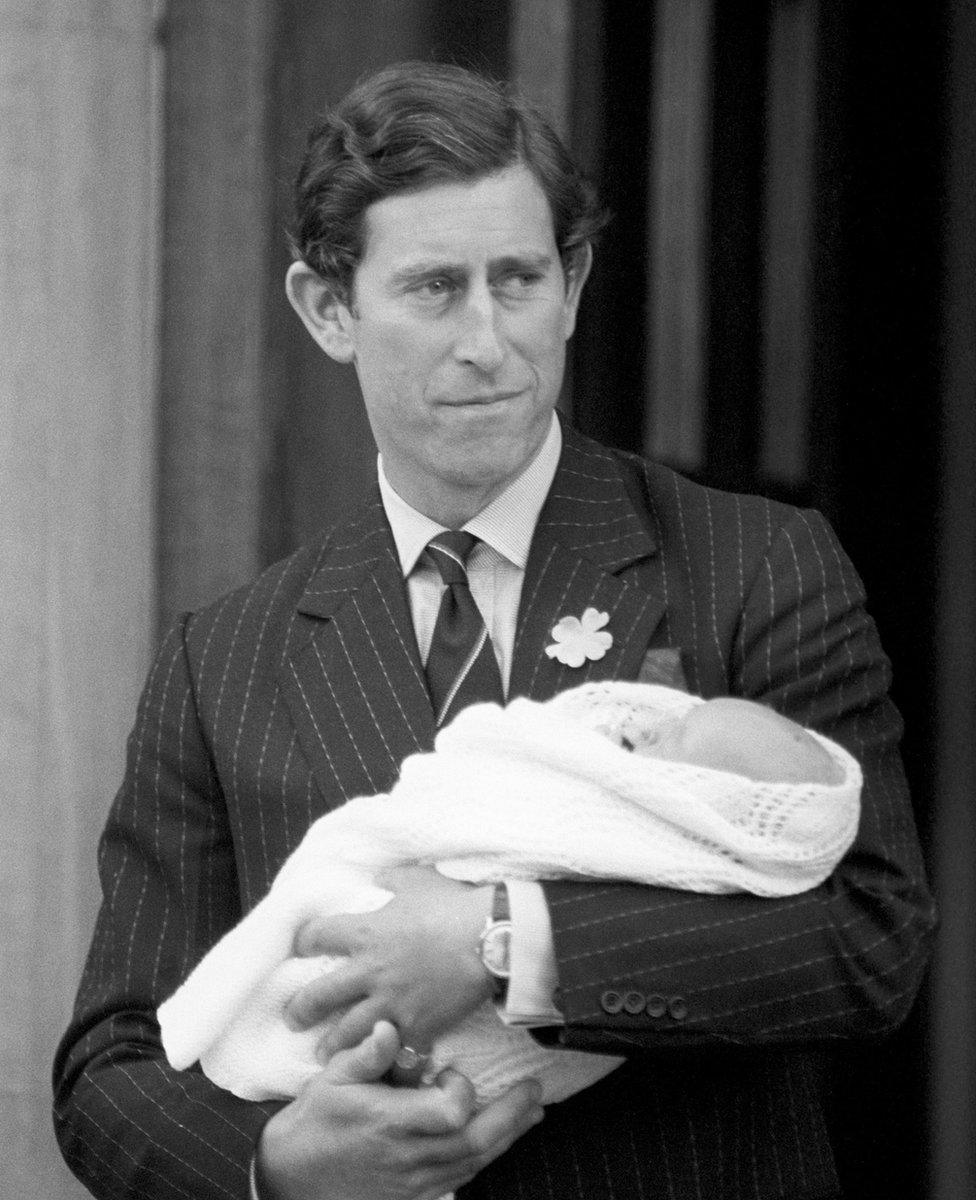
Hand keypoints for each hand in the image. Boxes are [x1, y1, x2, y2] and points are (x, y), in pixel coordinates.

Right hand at [257, 1020, 542, 1199]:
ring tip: (532, 1111)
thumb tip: (390, 1028)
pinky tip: (501, 1139)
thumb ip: (365, 1054)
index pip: (450, 1114)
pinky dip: (487, 1156)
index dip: (461, 1091)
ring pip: (475, 1163)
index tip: (448, 1070)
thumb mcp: (332, 1079)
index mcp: (389, 1124)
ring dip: (508, 1136)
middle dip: (513, 1116)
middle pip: (476, 1143)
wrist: (293, 1178)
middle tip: (536, 1091)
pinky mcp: (416, 1195)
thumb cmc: (315, 1122)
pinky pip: (462, 1177)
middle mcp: (408, 1157)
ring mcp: (415, 1181)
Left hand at [287, 866, 493, 1056]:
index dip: (304, 942)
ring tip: (324, 1052)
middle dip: (299, 1010)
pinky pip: (389, 1051)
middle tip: (293, 1018)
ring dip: (331, 1044)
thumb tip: (378, 880)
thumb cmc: (454, 904)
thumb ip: (391, 881)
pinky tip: (374, 1063)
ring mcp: (390, 1004)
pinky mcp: (415, 1028)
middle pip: (317, 997)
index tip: (303, 948)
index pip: (315, 937)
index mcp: (365, 932)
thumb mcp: (417, 880)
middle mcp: (369, 971)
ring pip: (346, 1033)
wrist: (492, 939)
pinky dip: (380, 1058)